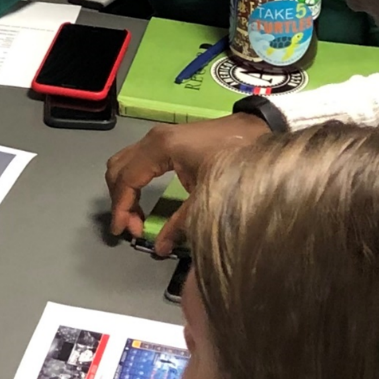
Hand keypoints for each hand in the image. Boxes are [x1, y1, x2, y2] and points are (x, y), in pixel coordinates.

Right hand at [105, 113, 269, 251]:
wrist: (261, 131)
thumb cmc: (236, 161)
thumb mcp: (209, 195)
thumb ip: (182, 223)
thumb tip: (160, 247)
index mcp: (161, 147)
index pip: (127, 180)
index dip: (122, 209)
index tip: (123, 233)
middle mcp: (153, 138)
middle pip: (117, 169)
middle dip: (120, 201)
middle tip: (132, 227)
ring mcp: (158, 136)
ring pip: (124, 163)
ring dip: (124, 190)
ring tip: (136, 217)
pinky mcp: (166, 140)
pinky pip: (136, 160)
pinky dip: (133, 180)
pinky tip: (143, 200)